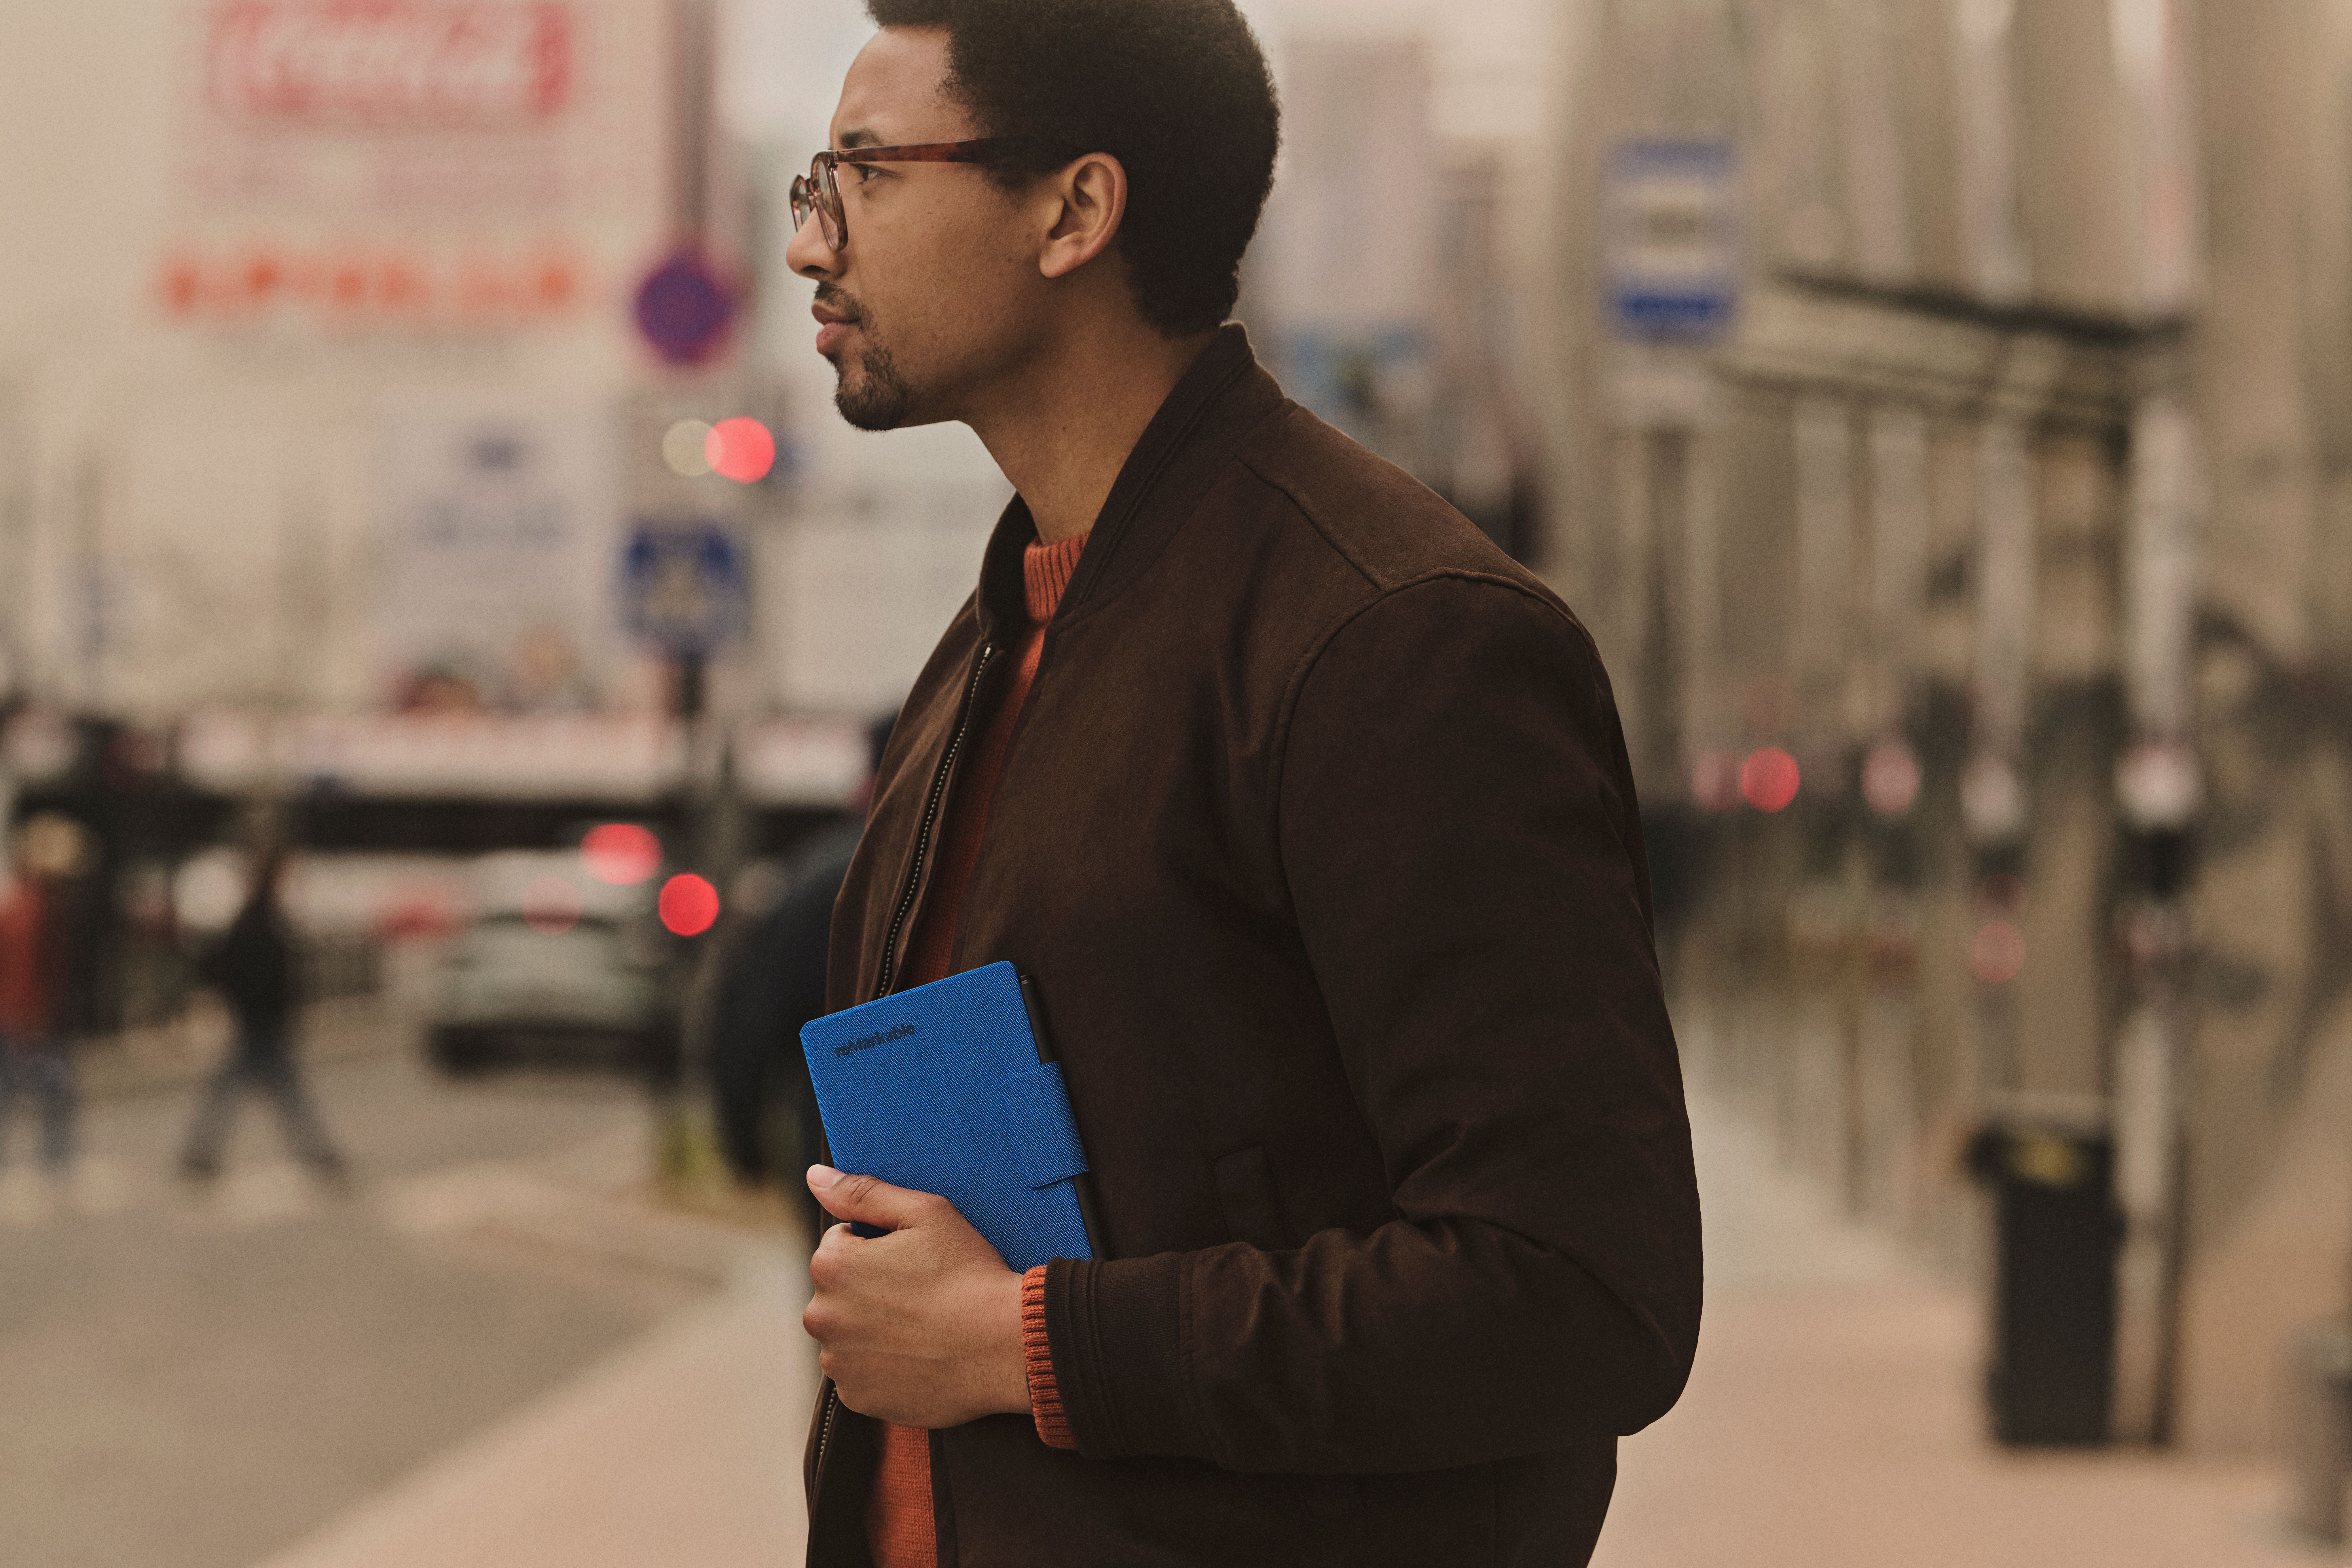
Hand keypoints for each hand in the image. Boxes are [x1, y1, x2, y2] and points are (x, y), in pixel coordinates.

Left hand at [801, 1165, 1032, 1427]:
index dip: (879, 1247)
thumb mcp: (925, 1214)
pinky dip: (883, 1367)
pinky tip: (919, 1356)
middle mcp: (822, 1316)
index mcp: (832, 1265)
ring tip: (923, 1327)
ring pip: (848, 1334)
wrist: (1006, 1346)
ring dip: (873, 1329)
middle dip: (869, 1289)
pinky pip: (861, 1374)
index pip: (839, 1244)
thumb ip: (863, 1193)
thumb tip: (814, 1177)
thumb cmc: (969, 1274)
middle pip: (839, 1292)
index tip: (914, 1260)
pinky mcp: (858, 1398)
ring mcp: (838, 1362)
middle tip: (921, 1294)